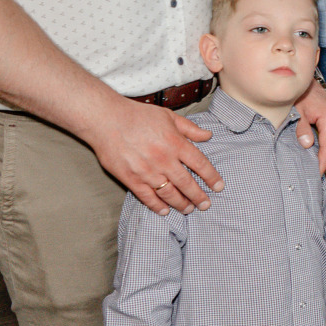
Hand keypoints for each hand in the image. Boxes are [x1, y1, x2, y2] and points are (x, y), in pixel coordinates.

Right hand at [88, 97, 220, 216]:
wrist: (106, 120)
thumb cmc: (138, 115)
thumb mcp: (168, 116)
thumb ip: (189, 128)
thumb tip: (208, 136)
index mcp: (175, 143)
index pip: (200, 164)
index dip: (211, 177)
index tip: (218, 187)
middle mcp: (164, 159)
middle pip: (187, 183)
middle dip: (199, 196)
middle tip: (206, 205)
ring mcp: (147, 171)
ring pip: (169, 194)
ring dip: (181, 204)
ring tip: (188, 209)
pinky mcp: (131, 179)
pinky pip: (147, 197)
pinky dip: (157, 206)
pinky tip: (165, 211)